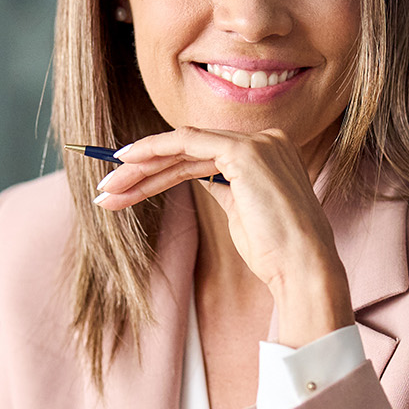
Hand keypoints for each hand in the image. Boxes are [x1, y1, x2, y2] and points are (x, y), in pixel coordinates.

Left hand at [92, 127, 350, 345]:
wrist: (302, 268)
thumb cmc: (275, 253)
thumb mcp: (243, 212)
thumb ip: (224, 187)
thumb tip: (196, 177)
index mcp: (267, 153)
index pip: (201, 155)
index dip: (159, 169)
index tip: (126, 185)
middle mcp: (265, 140)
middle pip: (188, 150)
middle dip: (142, 170)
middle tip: (106, 188)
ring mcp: (257, 142)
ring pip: (182, 147)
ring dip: (139, 168)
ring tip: (108, 190)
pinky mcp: (245, 152)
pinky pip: (188, 143)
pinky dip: (154, 151)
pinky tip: (128, 163)